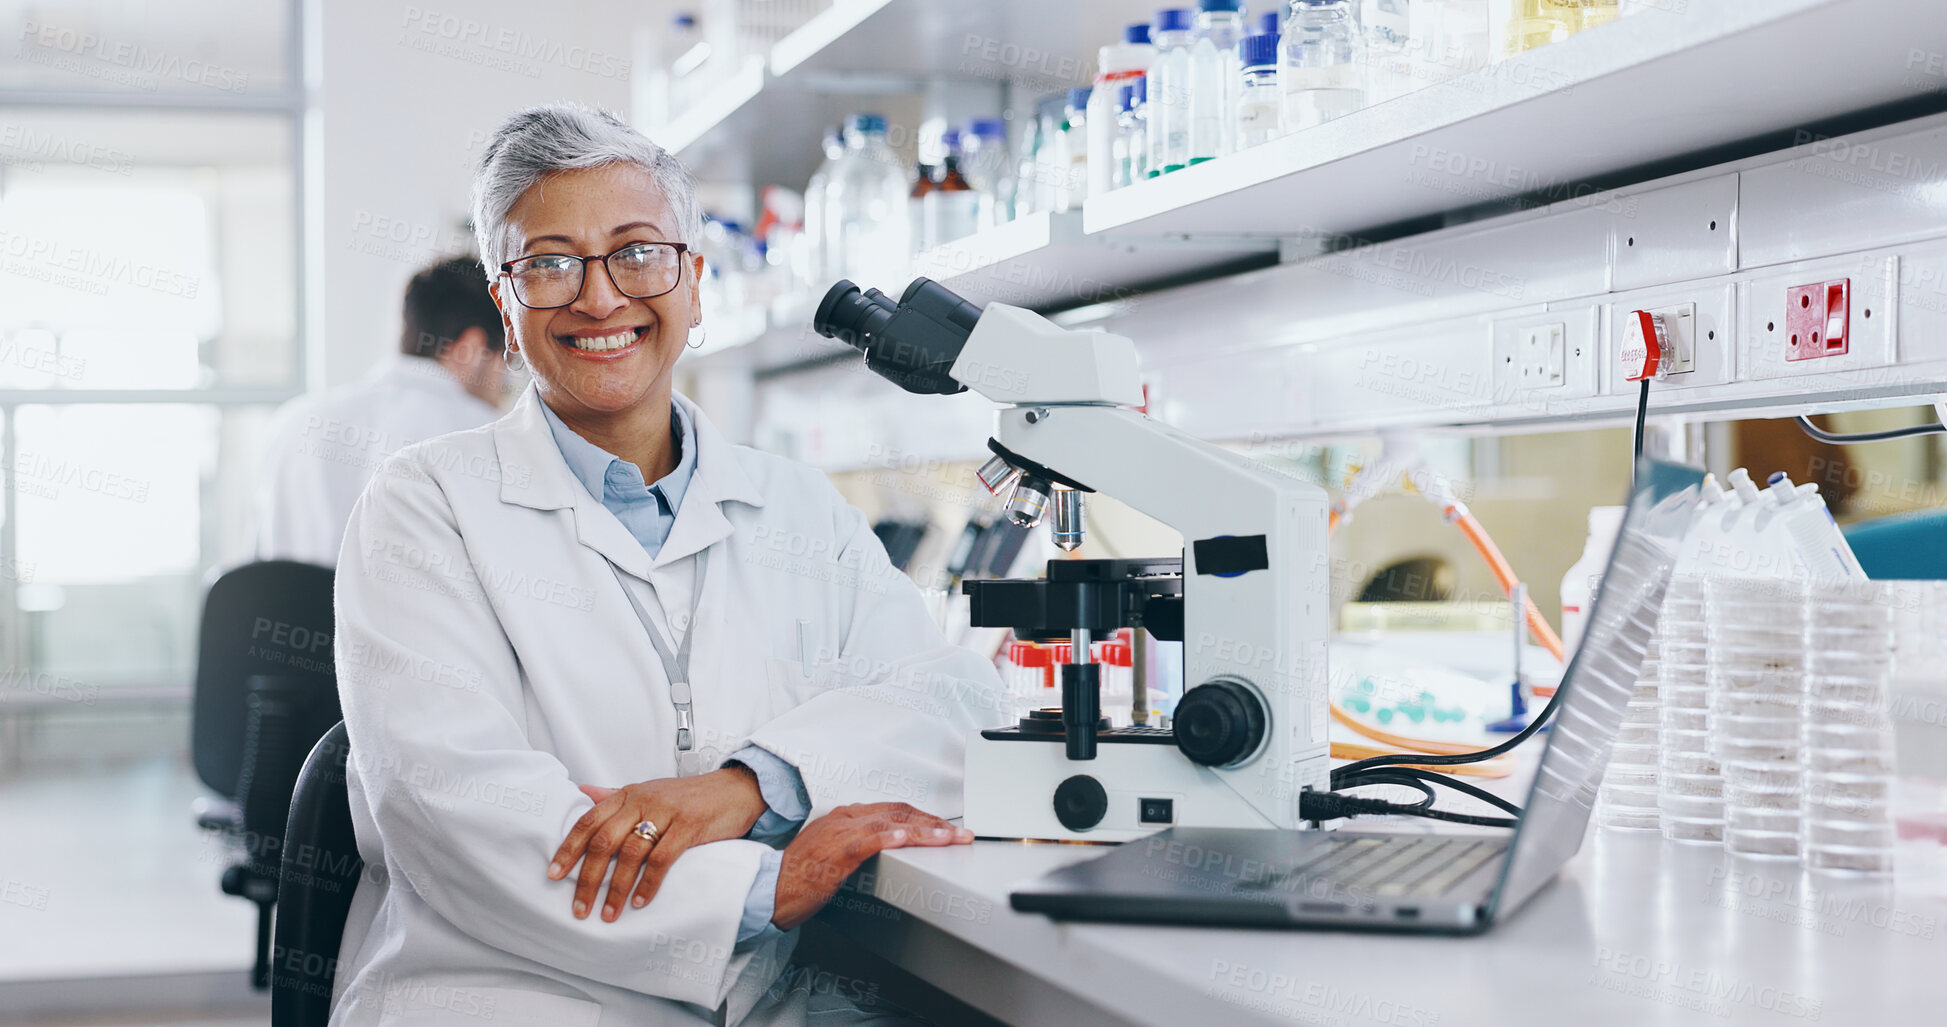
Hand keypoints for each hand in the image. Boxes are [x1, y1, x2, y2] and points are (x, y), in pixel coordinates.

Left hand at [548, 766, 767, 922]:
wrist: (735, 788)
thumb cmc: (690, 796)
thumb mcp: (649, 790)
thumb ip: (616, 795)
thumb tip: (583, 793)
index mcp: (628, 794)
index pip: (588, 820)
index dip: (569, 849)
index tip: (553, 875)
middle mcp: (643, 800)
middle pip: (605, 841)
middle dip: (588, 878)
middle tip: (579, 907)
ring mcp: (666, 812)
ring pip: (631, 853)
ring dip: (616, 888)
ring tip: (608, 913)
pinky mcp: (689, 826)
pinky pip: (662, 859)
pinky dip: (648, 883)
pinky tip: (639, 902)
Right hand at [770, 803, 972, 930]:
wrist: (768, 890)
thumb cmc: (799, 877)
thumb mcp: (833, 853)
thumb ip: (859, 844)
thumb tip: (888, 844)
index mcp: (845, 817)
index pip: (894, 810)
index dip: (925, 818)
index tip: (947, 829)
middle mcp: (844, 819)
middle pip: (898, 813)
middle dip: (934, 823)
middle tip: (961, 834)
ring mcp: (838, 835)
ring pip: (889, 824)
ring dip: (923, 831)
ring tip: (948, 838)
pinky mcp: (832, 855)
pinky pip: (864, 842)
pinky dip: (887, 838)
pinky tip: (904, 839)